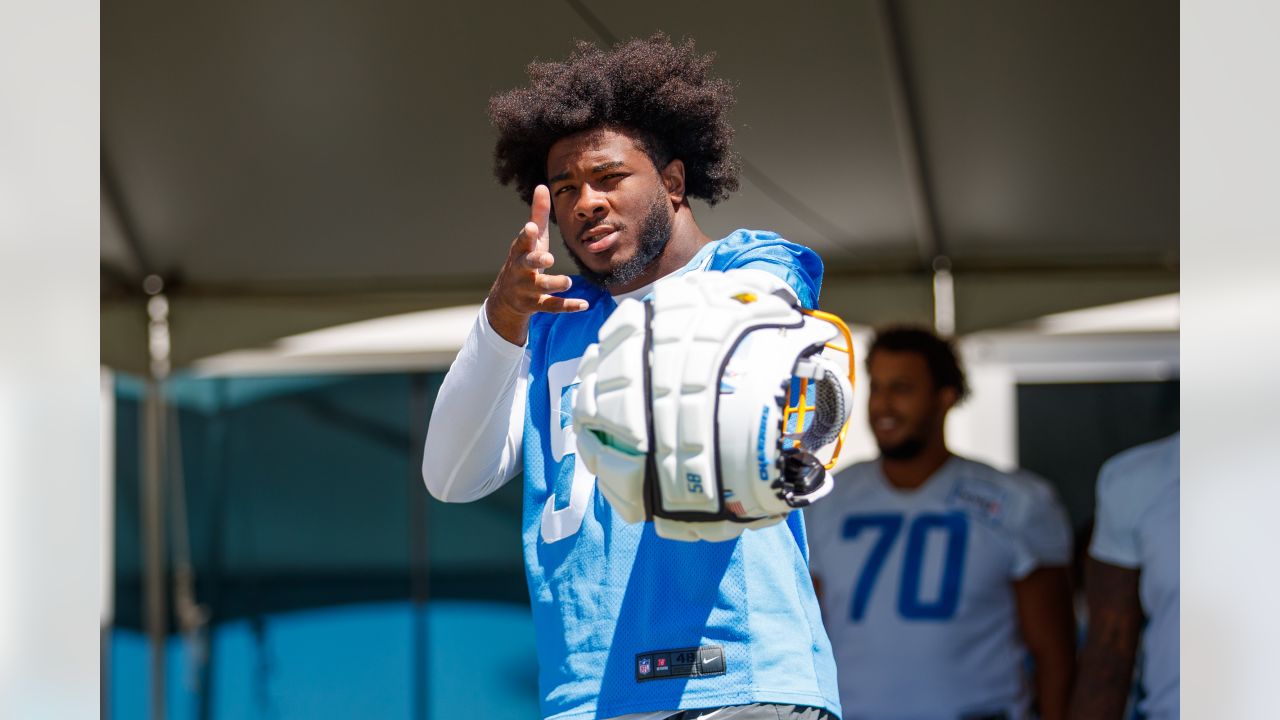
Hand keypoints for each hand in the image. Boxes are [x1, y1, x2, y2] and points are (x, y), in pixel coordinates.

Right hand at [485, 184, 587, 344]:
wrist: (507, 298)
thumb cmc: (524, 260)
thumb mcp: (531, 239)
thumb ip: (537, 214)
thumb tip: (542, 186)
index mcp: (520, 251)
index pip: (522, 242)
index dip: (526, 236)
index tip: (531, 228)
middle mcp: (521, 270)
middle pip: (527, 264)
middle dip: (536, 261)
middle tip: (548, 259)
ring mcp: (527, 289)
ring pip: (540, 288)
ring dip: (554, 284)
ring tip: (568, 282)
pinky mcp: (536, 305)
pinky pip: (552, 306)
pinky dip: (568, 306)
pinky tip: (584, 305)